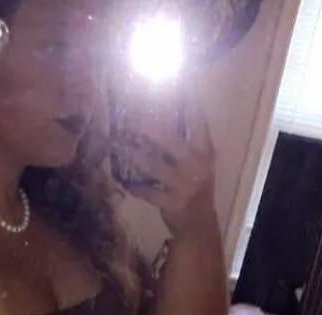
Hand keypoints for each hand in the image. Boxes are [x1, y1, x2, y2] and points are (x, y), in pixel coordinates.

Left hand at [113, 108, 216, 236]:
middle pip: (169, 140)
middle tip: (127, 119)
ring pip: (152, 165)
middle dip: (146, 128)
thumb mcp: (197, 164)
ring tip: (117, 145)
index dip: (188, 101)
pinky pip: (147, 192)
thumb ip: (183, 144)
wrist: (199, 224)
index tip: (176, 83)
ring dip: (132, 155)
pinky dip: (135, 187)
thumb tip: (154, 118)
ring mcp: (184, 185)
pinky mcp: (172, 203)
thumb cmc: (194, 187)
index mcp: (205, 152)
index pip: (198, 121)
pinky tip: (125, 181)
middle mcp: (196, 165)